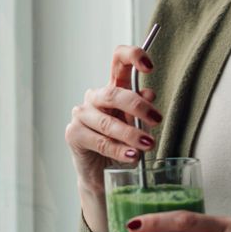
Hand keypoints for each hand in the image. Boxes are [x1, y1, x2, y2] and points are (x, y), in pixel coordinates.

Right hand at [65, 44, 161, 195]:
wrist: (103, 174)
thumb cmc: (122, 145)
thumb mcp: (137, 125)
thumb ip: (143, 109)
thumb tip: (149, 94)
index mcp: (113, 89)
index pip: (118, 61)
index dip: (133, 57)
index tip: (149, 67)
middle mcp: (95, 97)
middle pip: (114, 94)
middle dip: (138, 107)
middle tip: (156, 120)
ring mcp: (81, 114)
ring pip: (107, 122)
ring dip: (131, 134)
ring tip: (147, 144)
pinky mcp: (74, 134)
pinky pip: (100, 141)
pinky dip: (118, 150)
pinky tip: (132, 155)